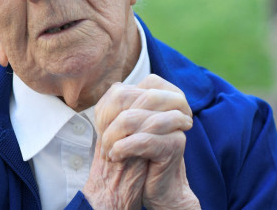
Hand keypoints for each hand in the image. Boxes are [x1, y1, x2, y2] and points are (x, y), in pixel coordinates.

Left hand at [87, 75, 199, 208]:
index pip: (123, 89)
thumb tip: (116, 87)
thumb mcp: (124, 126)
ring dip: (112, 137)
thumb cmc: (137, 155)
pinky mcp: (175, 144)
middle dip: (107, 121)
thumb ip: (121, 105)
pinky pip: (143, 139)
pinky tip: (117, 157)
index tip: (100, 128)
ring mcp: (174, 124)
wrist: (156, 189)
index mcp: (158, 96)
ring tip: (108, 153)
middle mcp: (169, 106)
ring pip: (131, 117)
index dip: (106, 108)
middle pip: (127, 98)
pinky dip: (122, 148)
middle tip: (103, 143)